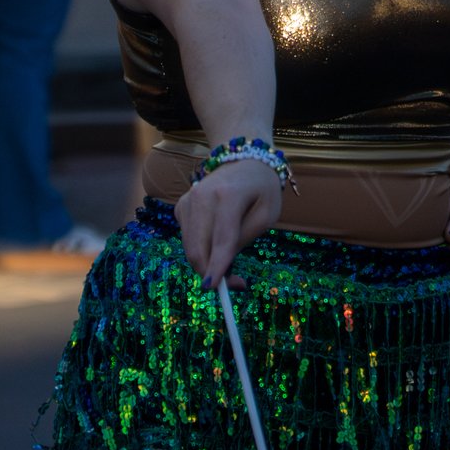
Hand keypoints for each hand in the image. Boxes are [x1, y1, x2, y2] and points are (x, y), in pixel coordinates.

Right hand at [175, 158, 284, 289]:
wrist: (244, 161)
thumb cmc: (262, 189)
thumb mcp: (267, 214)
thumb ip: (245, 238)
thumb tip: (222, 268)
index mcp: (228, 195)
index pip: (221, 238)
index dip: (217, 265)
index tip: (212, 288)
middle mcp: (201, 196)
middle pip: (198, 247)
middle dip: (212, 273)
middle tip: (236, 284)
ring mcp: (188, 200)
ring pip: (190, 247)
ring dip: (207, 264)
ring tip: (230, 264)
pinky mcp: (181, 206)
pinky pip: (188, 239)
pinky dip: (201, 249)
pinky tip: (217, 242)